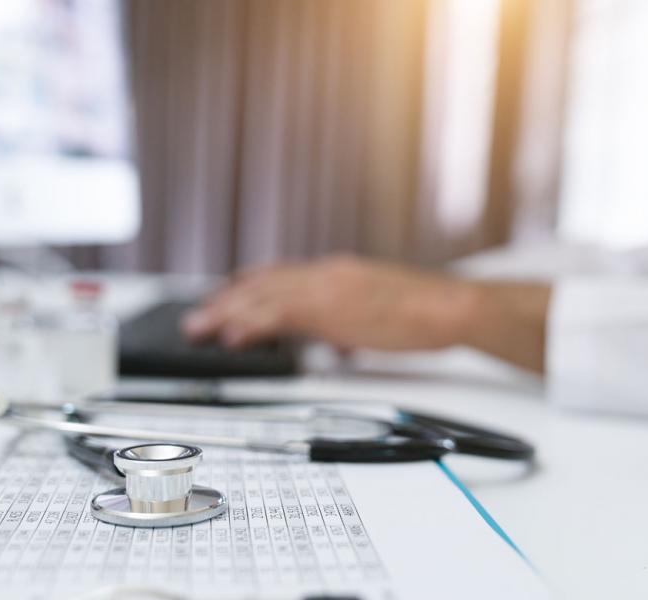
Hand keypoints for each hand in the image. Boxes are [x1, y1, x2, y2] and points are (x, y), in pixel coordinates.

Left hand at [180, 255, 474, 350]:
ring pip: (262, 297)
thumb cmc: (423, 310)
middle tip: (198, 316)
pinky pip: (280, 316)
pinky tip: (233, 336)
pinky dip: (253, 325)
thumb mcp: (377, 312)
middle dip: (226, 301)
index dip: (247, 286)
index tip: (225, 296)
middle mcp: (326, 274)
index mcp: (336, 272)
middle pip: (262, 284)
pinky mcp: (333, 309)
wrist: (449, 306)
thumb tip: (336, 342)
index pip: (280, 275)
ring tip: (199, 328)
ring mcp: (327, 288)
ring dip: (226, 312)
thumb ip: (349, 322)